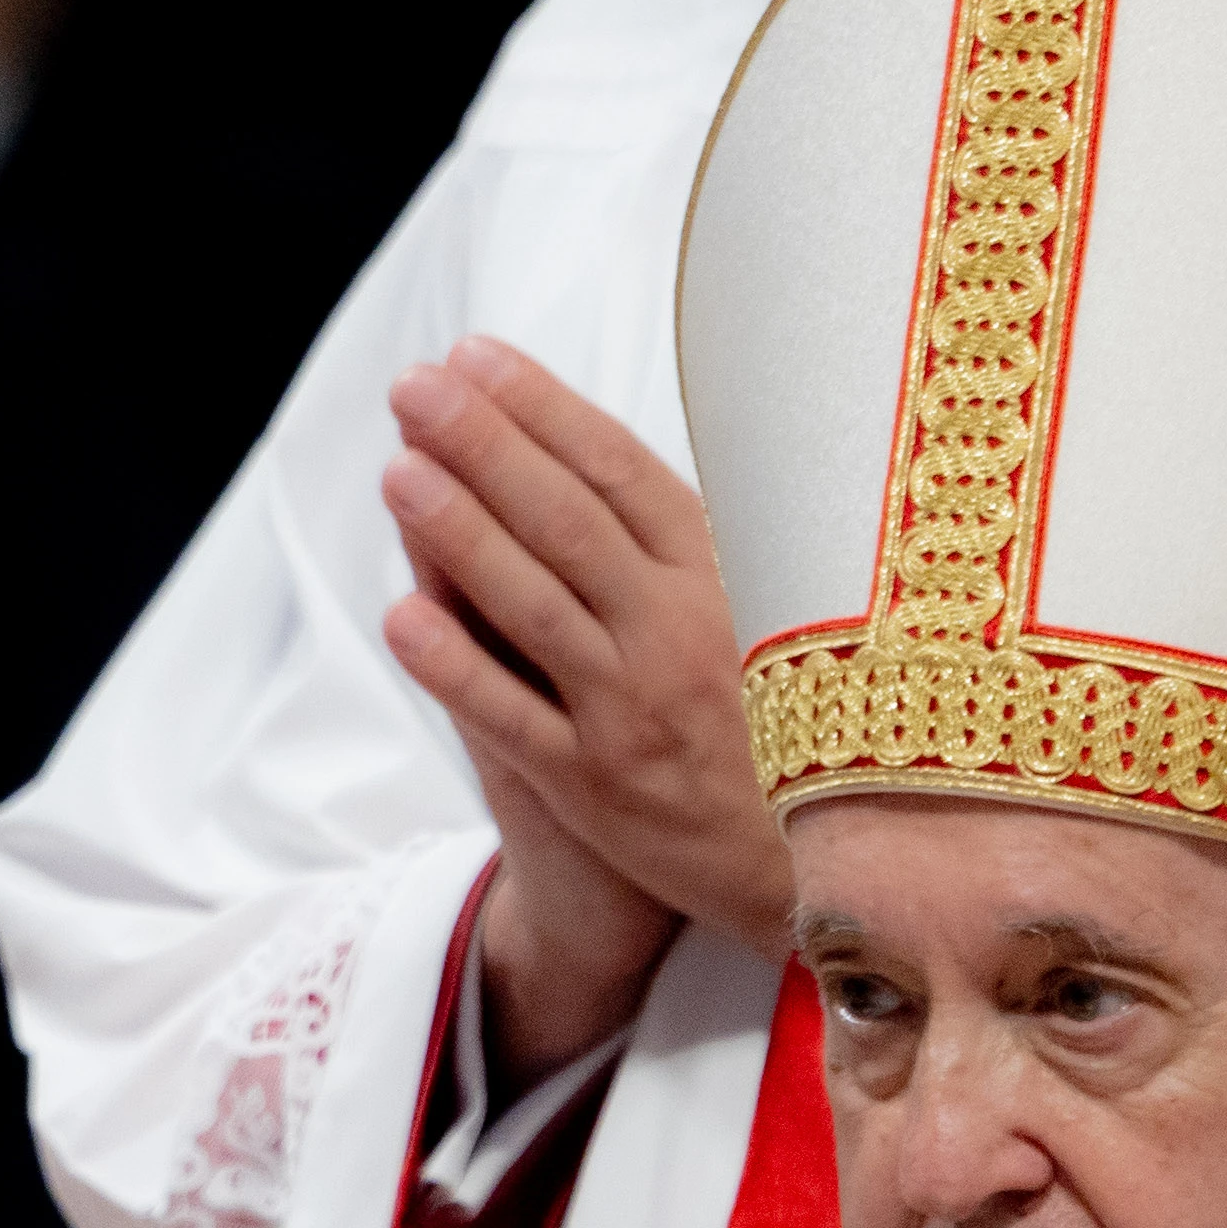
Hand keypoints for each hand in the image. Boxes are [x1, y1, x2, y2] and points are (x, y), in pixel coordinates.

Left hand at [378, 340, 785, 1077]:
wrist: (829, 869)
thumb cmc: (785, 722)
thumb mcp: (773, 612)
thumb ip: (693, 539)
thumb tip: (601, 448)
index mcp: (728, 577)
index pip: (619, 473)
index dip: (542, 410)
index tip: (476, 358)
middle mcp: (682, 634)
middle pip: (568, 521)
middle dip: (485, 446)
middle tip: (414, 387)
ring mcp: (634, 712)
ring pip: (534, 608)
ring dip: (461, 534)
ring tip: (397, 469)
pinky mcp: (596, 790)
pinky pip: (514, 720)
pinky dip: (457, 668)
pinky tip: (400, 615)